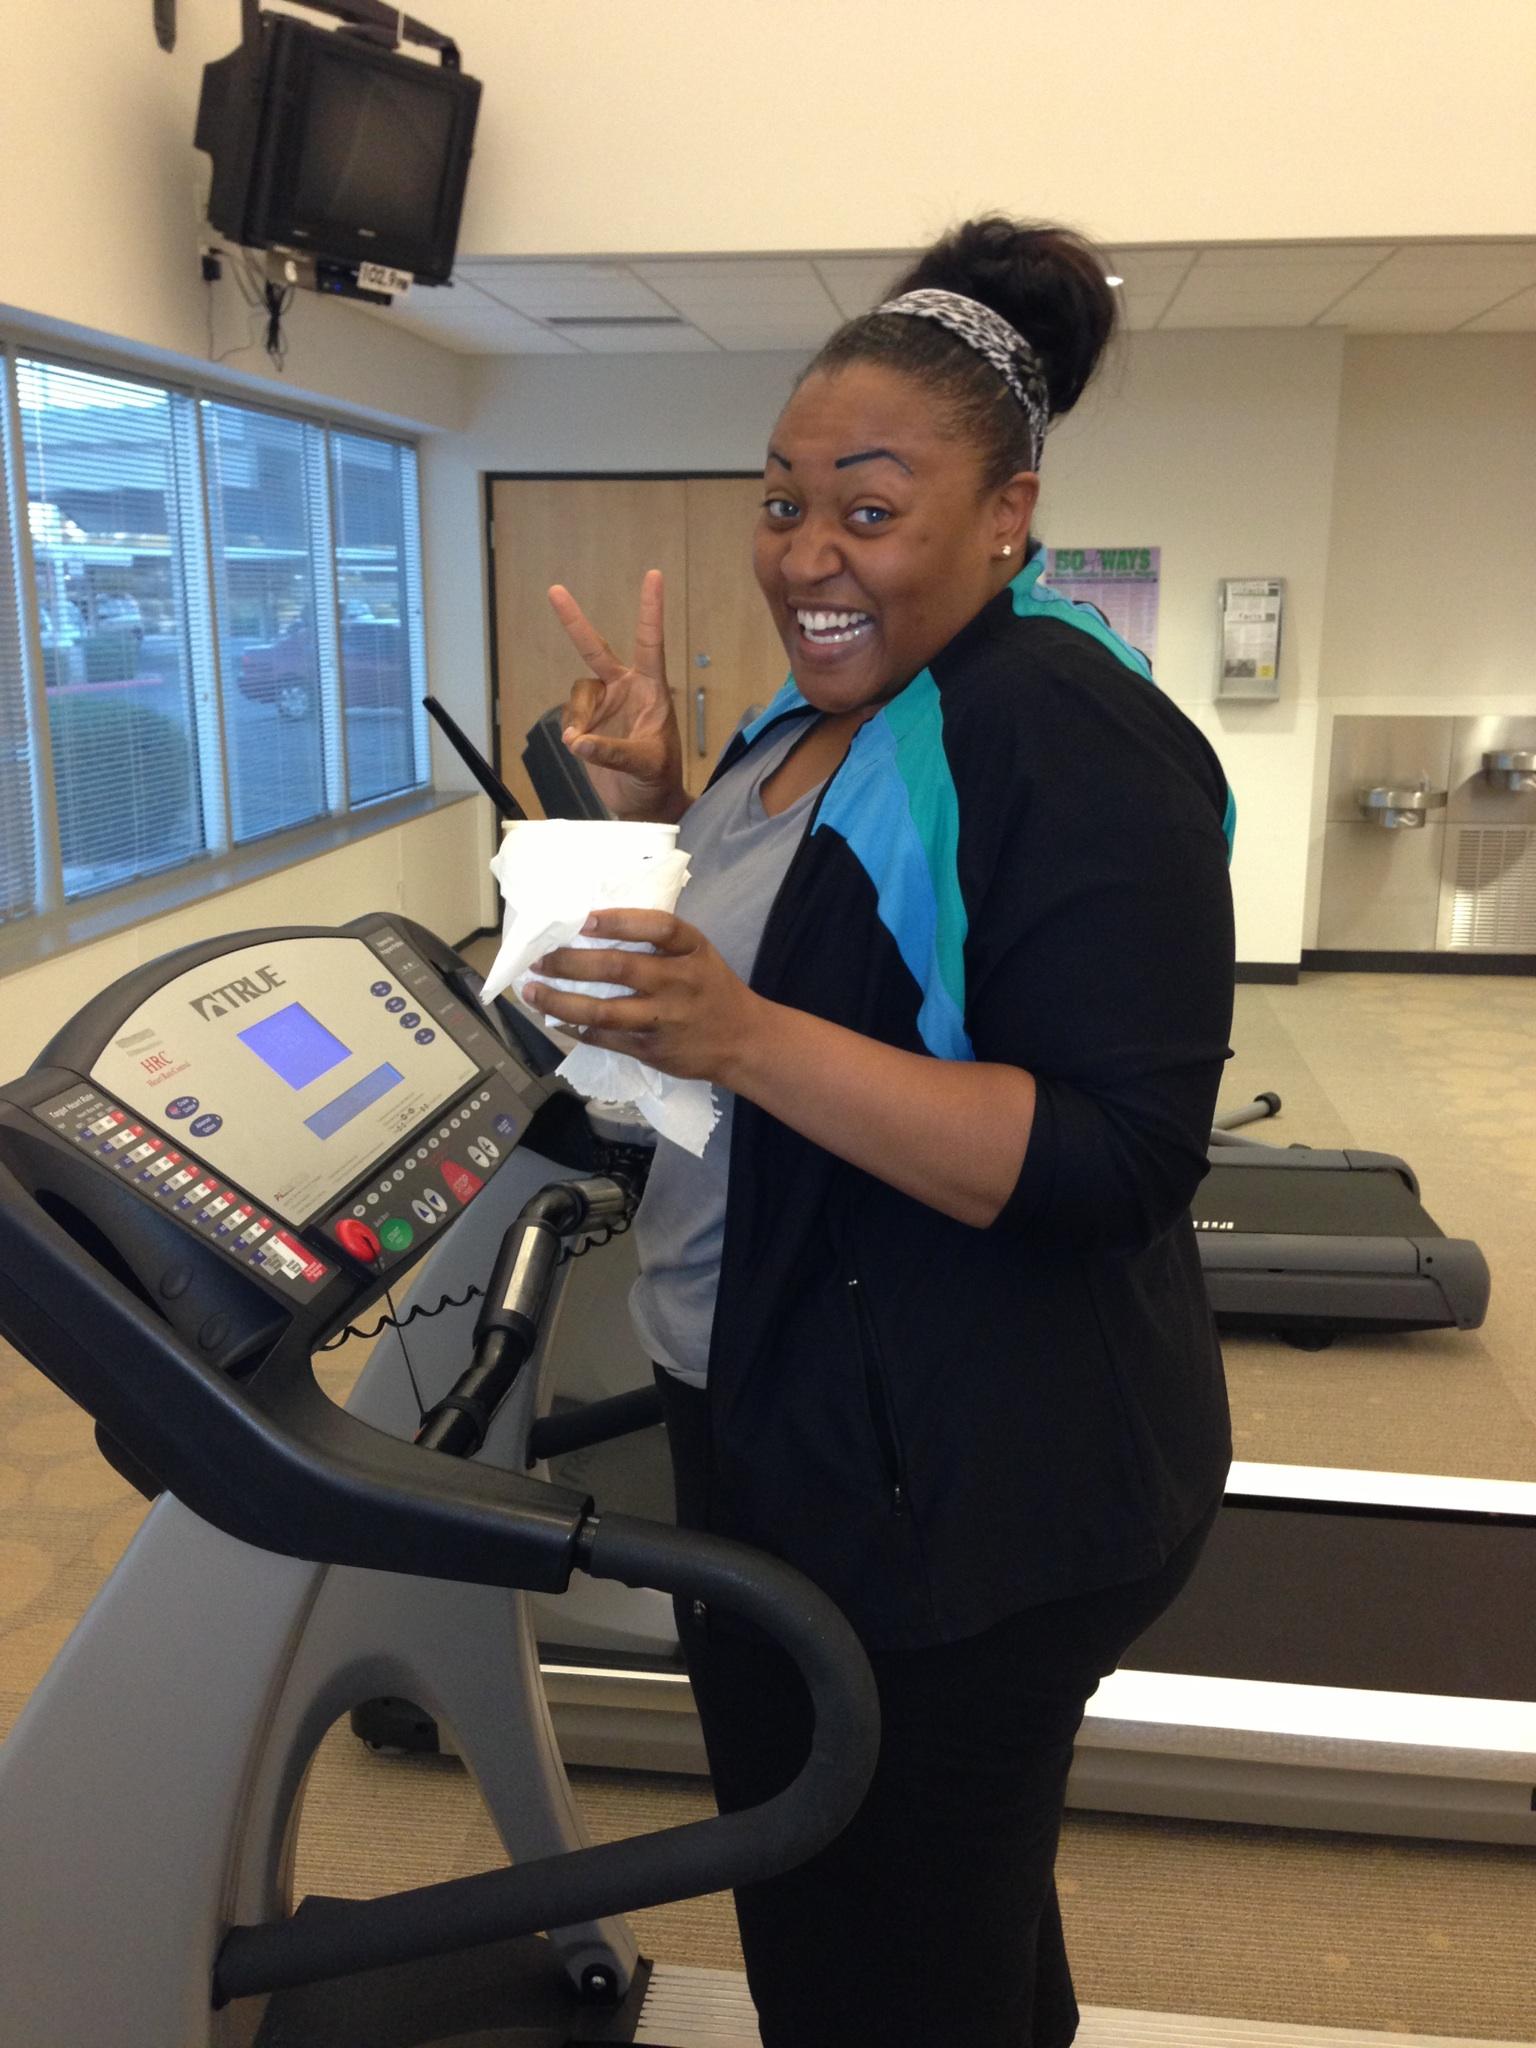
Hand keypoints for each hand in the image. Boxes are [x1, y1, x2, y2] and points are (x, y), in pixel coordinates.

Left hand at [523, 910, 767, 1085]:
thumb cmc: (711, 988)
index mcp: (692, 950)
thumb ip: (659, 941)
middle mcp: (679, 981)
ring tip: (532, 991)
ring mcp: (664, 1018)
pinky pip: (606, 1038)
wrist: (743, 1040)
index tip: (582, 920)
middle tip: (539, 958)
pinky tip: (554, 1020)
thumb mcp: (697, 954)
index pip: (657, 926)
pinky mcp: (652, 1049)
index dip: (618, 921)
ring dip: (560, 1002)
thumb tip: (593, 925)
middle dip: (571, 963)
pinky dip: (576, 1029)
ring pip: (603, 1012)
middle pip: (619, 968)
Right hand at [548, 571, 687, 821]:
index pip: (650, 643)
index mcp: (651, 689)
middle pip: (594, 649)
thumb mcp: (645, 764)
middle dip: (573, 621)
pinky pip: (570, 717)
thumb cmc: (657, 780)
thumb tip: (578, 741)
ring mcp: (605, 704)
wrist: (645, 804)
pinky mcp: (588, 722)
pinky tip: (581, 748)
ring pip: (577, 693)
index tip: (653, 576)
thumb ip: (613, 751)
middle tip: (554, 590)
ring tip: (582, 744)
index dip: (650, 609)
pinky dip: (572, 732)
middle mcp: (626, 689)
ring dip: (577, 717)